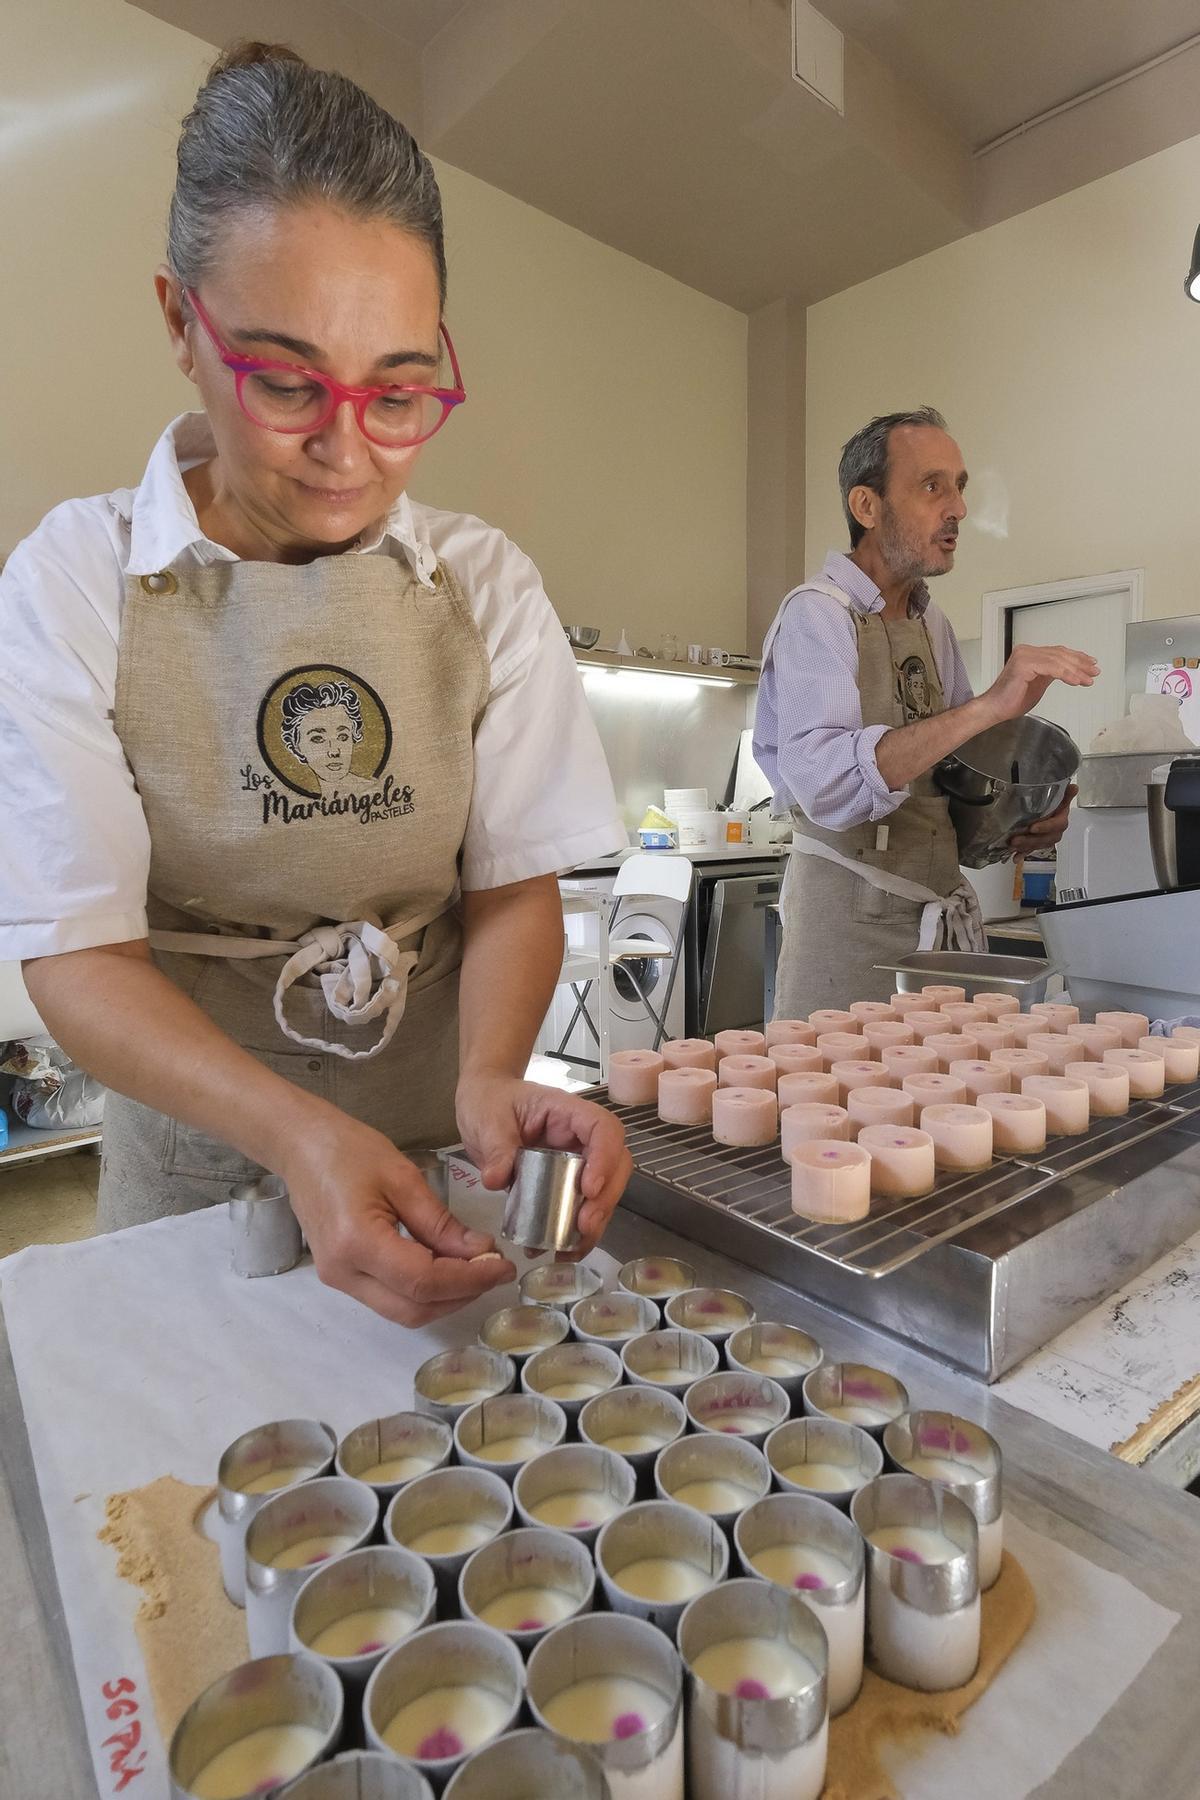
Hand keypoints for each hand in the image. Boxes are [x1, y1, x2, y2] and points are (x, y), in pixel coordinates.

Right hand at [279, 1113, 514, 1325]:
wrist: (300, 1145)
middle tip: (494, 1269)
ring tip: (475, 1267)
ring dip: (444, 1297)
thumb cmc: (348, 1149)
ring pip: (401, 1311)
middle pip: (412, 1309)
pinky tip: (446, 1266)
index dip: (469, 1280)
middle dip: (461, 1295)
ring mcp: (338, 1279)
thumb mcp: (403, 1178)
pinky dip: (422, 1290)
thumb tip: (479, 1253)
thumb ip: (441, 1222)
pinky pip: (388, 1297)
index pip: (423, 1281)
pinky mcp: (340, 1276)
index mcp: (356, 1241)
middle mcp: (343, 1272)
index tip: (502, 1266)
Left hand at [456, 1072, 632, 1254]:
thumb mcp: (487, 1119)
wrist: (482, 1105)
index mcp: (567, 1112)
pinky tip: (559, 1251)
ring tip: (571, 1248)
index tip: (589, 1187)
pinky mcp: (564, 1185)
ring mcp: (575, 1162)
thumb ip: (496, 1146)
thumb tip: (498, 1179)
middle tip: (584, 1225)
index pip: (603, 1127)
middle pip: (615, 1164)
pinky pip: (580, 1208)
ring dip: (594, 1222)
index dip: (605, 1157)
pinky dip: (574, 1233)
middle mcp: (579, 1138)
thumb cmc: (490, 1101)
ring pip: (604, 1192)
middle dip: (606, 1199)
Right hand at [981, 645, 1098, 725]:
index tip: (1090, 664)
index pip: (1058, 652)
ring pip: (1058, 660)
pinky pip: (1052, 668)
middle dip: (1081, 664)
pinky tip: (1076, 681)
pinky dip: (1067, 675)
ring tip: (1088, 679)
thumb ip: (1051, 674)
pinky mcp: (1024, 664)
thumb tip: (1069, 671)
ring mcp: (1024, 656)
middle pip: (1061, 654)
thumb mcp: (1039, 684)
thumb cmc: (1011, 700)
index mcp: (1029, 654)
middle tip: (1094, 671)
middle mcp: (1026, 651)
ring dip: (1077, 671)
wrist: (995, 709)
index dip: (1077, 657)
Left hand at [1008, 783, 1076, 854]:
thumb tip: (1074, 787)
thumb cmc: (1053, 803)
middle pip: (1046, 838)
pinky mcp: (1038, 843)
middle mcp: (1056, 831)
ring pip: (1038, 845)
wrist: (1047, 810)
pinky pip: (1032, 850)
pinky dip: (1023, 854)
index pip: (1058, 825)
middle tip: (1016, 839)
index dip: (1046, 827)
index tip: (1033, 828)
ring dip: (1025, 847)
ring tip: (1012, 846)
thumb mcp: (1059, 797)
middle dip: (1031, 840)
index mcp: (1061, 819)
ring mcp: (1047, 839)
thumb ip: (1065, 794)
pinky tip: (1016, 857)